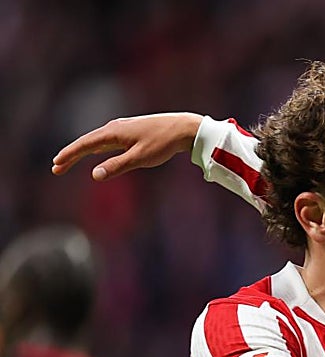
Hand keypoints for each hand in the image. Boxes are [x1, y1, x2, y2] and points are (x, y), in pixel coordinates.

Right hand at [51, 112, 203, 180]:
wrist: (183, 128)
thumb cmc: (163, 143)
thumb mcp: (140, 158)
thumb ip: (117, 166)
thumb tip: (95, 175)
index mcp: (113, 132)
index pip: (84, 145)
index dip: (69, 155)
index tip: (56, 165)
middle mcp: (114, 127)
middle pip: (87, 142)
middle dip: (71, 155)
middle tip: (57, 167)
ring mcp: (122, 128)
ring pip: (96, 141)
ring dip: (82, 151)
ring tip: (69, 160)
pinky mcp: (130, 131)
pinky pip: (107, 141)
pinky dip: (96, 148)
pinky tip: (96, 152)